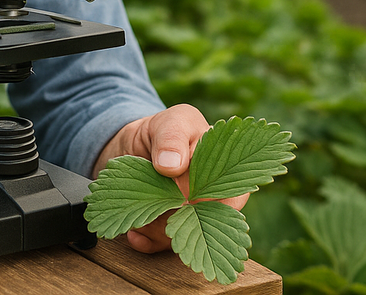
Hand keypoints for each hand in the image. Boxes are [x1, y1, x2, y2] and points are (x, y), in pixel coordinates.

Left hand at [92, 104, 248, 253]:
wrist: (133, 142)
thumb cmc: (163, 129)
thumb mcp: (170, 122)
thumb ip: (172, 138)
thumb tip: (171, 165)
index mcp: (226, 170)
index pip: (232, 197)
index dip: (213, 207)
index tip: (187, 202)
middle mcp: (210, 198)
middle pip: (206, 224)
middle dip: (181, 224)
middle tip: (156, 213)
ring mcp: (188, 215)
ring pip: (182, 236)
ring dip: (157, 231)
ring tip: (136, 218)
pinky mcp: (165, 226)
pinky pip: (161, 243)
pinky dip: (146, 241)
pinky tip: (133, 233)